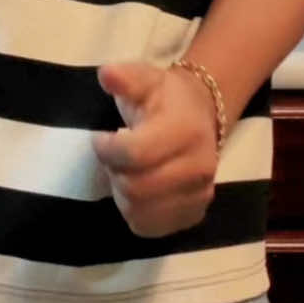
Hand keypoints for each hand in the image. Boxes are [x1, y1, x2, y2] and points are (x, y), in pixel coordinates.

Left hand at [91, 61, 218, 238]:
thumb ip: (125, 78)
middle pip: (136, 188)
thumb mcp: (145, 78)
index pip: (135, 154)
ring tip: (126, 171)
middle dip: (114, 172)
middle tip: (113, 157)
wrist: (203, 115)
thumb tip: (107, 74)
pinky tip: (137, 190)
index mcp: (185, 131)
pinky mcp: (194, 215)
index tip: (100, 137)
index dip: (107, 149)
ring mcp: (199, 195)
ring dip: (122, 193)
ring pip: (140, 212)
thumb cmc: (166, 97)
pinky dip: (135, 212)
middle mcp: (199, 167)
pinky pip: (151, 228)